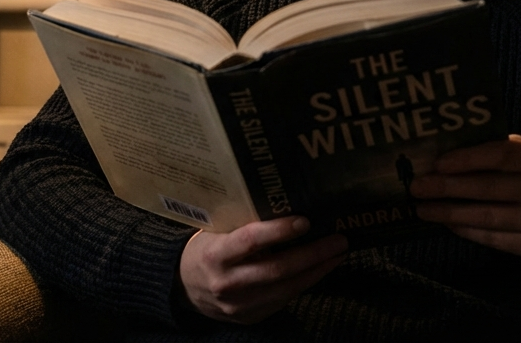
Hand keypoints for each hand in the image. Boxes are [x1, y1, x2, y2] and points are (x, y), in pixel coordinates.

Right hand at [179, 216, 347, 324]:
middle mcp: (227, 283)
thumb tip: (285, 204)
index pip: (251, 241)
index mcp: (216, 254)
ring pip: (286, 289)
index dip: (279, 231)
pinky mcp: (249, 318)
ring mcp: (238, 305)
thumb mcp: (215, 230)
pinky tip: (318, 270)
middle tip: (338, 241)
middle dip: (312, 255)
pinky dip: (304, 284)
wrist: (182, 286)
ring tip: (337, 255)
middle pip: (277, 270)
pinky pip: (283, 301)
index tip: (305, 221)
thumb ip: (243, 223)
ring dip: (316, 271)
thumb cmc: (205, 248)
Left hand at [409, 134, 520, 260]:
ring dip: (449, 212)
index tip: (437, 162)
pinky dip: (466, 230)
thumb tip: (449, 148)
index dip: (468, 158)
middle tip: (417, 186)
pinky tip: (447, 223)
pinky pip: (492, 238)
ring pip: (486, 216)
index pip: (502, 155)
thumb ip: (500, 149)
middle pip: (488, 188)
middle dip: (447, 187)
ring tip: (422, 208)